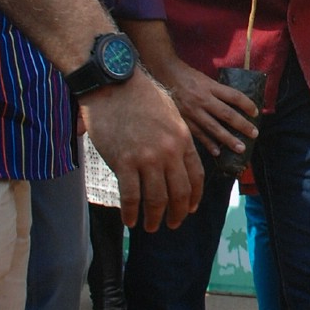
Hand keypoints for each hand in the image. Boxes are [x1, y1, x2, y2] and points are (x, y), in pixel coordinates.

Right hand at [81, 68, 204, 231]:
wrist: (112, 83)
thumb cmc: (139, 95)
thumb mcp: (169, 113)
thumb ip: (175, 138)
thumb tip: (173, 161)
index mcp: (183, 139)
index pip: (196, 176)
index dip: (193, 197)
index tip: (188, 208)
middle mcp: (169, 152)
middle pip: (179, 193)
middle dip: (177, 214)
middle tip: (172, 224)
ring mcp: (147, 158)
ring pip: (156, 199)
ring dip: (155, 218)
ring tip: (150, 226)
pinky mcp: (124, 162)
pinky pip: (131, 197)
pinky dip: (131, 213)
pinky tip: (129, 220)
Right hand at [155, 54, 258, 159]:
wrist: (165, 73)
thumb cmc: (189, 76)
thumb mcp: (206, 79)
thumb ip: (218, 92)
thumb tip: (235, 105)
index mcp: (211, 87)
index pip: (234, 96)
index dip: (247, 104)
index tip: (256, 113)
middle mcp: (203, 99)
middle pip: (227, 114)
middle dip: (242, 126)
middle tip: (254, 134)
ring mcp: (193, 111)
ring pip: (214, 127)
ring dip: (228, 139)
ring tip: (240, 148)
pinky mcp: (183, 119)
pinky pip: (198, 134)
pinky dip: (208, 143)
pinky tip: (217, 152)